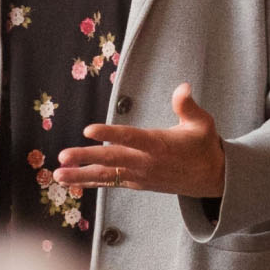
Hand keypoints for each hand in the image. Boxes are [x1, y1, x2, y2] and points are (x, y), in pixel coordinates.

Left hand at [55, 84, 225, 199]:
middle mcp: (146, 163)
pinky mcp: (136, 183)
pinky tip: (69, 181)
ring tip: (57, 174)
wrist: (211, 179)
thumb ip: (188, 106)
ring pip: (106, 175)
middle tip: (63, 156)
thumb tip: (184, 86)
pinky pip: (109, 183)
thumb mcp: (202, 123)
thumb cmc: (203, 146)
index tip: (89, 130)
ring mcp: (139, 176)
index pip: (132, 138)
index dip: (110, 134)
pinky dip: (89, 182)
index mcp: (159, 145)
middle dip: (86, 158)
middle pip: (112, 159)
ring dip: (80, 175)